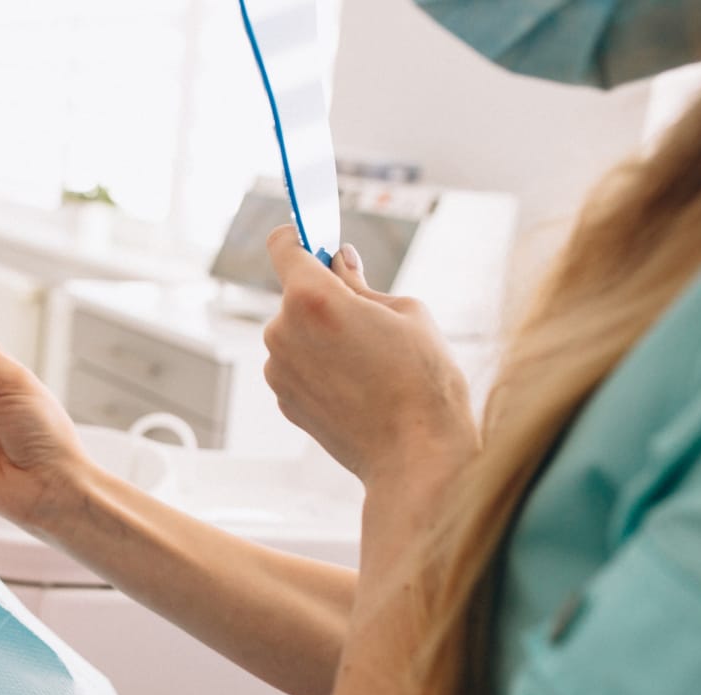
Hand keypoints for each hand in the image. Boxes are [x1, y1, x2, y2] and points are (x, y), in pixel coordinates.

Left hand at [263, 226, 478, 489]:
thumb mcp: (406, 311)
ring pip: (298, 331)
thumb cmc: (422, 381)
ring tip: (370, 361)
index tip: (313, 236)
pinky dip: (320, 365)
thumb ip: (361, 282)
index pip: (283, 245)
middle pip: (296, 293)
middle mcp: (282, 331)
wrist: (415, 453)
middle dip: (327, 296)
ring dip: (323, 334)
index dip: (299, 235)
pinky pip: (298, 364)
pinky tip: (358, 385)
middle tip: (370, 318)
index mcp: (311, 298)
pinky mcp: (283, 397)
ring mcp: (278, 368)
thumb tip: (339, 261)